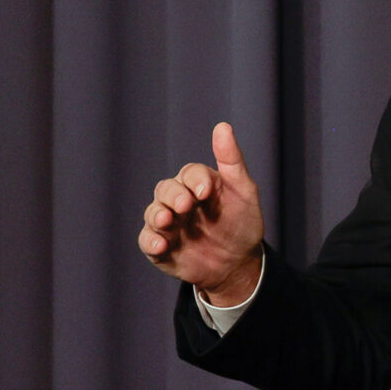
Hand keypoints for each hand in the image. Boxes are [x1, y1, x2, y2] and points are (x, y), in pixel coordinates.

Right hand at [139, 122, 266, 304]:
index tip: (205, 191)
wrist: (238, 263)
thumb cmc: (241, 222)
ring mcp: (168, 224)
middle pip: (166, 189)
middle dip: (173, 195)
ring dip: (157, 215)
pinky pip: (147, 240)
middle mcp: (179, 201)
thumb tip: (222, 126)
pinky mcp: (160, 247)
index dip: (195, 179)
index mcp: (199, 185)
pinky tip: (161, 245)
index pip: (190, 173)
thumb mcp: (243, 191)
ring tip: (167, 221)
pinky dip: (151, 241)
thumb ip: (232, 161)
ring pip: (152, 212)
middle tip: (185, 205)